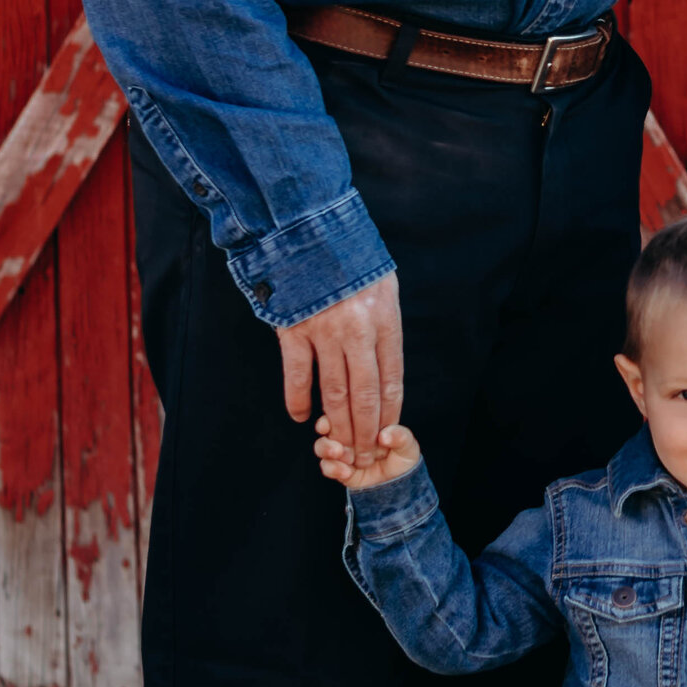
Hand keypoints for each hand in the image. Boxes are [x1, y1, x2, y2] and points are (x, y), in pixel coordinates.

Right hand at [278, 268, 403, 458]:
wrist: (309, 230)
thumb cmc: (351, 260)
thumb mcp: (383, 286)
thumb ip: (385, 326)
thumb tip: (386, 366)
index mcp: (385, 320)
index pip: (392, 380)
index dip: (389, 413)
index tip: (386, 435)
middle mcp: (358, 331)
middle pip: (365, 395)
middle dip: (365, 431)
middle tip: (363, 456)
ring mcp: (325, 332)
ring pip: (333, 392)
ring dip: (337, 424)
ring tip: (338, 446)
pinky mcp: (294, 330)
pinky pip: (297, 375)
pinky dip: (297, 400)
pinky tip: (302, 416)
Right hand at [314, 413, 425, 494]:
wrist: (399, 485)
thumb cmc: (402, 458)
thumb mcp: (408, 446)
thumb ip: (400, 436)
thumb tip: (385, 434)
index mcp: (363, 421)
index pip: (347, 409)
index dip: (339, 409)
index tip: (338, 411)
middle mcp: (349, 434)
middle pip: (327, 424)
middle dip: (327, 428)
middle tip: (339, 433)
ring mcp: (341, 452)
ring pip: (321, 445)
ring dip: (327, 448)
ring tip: (340, 453)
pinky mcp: (338, 469)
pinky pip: (327, 467)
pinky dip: (332, 468)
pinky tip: (345, 471)